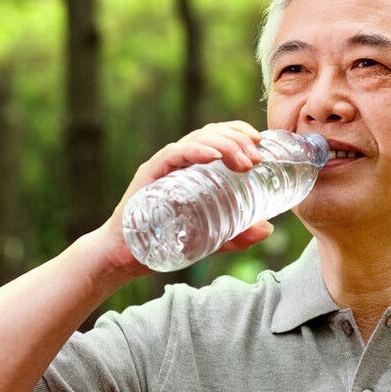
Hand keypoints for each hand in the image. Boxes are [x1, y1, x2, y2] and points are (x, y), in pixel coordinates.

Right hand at [93, 121, 273, 273]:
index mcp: (192, 168)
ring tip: (243, 161)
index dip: (239, 132)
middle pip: (210, 134)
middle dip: (237, 139)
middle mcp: (178, 161)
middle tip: (257, 159)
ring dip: (224, 144)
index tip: (261, 143)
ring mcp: (162, 166)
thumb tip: (267, 229)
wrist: (123, 259)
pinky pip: (172, 155)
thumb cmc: (162, 242)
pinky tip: (213, 156)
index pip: (217, 136)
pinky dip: (195, 152)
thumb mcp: (209, 239)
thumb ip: (236, 235)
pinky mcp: (148, 176)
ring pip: (195, 140)